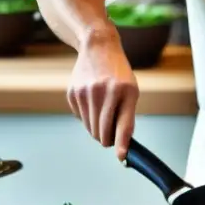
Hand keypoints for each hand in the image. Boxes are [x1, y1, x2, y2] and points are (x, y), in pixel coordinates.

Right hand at [67, 30, 138, 161]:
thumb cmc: (118, 73)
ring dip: (97, 129)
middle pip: (103, 132)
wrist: (98, 47)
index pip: (123, 124)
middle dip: (107, 138)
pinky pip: (80, 118)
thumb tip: (120, 143)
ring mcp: (86, 92)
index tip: (121, 157)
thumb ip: (127, 115)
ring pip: (90, 128)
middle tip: (111, 133)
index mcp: (124, 91)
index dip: (121, 144)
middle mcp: (104, 92)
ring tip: (102, 113)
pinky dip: (87, 117)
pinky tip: (91, 101)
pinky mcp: (73, 93)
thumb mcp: (131, 90)